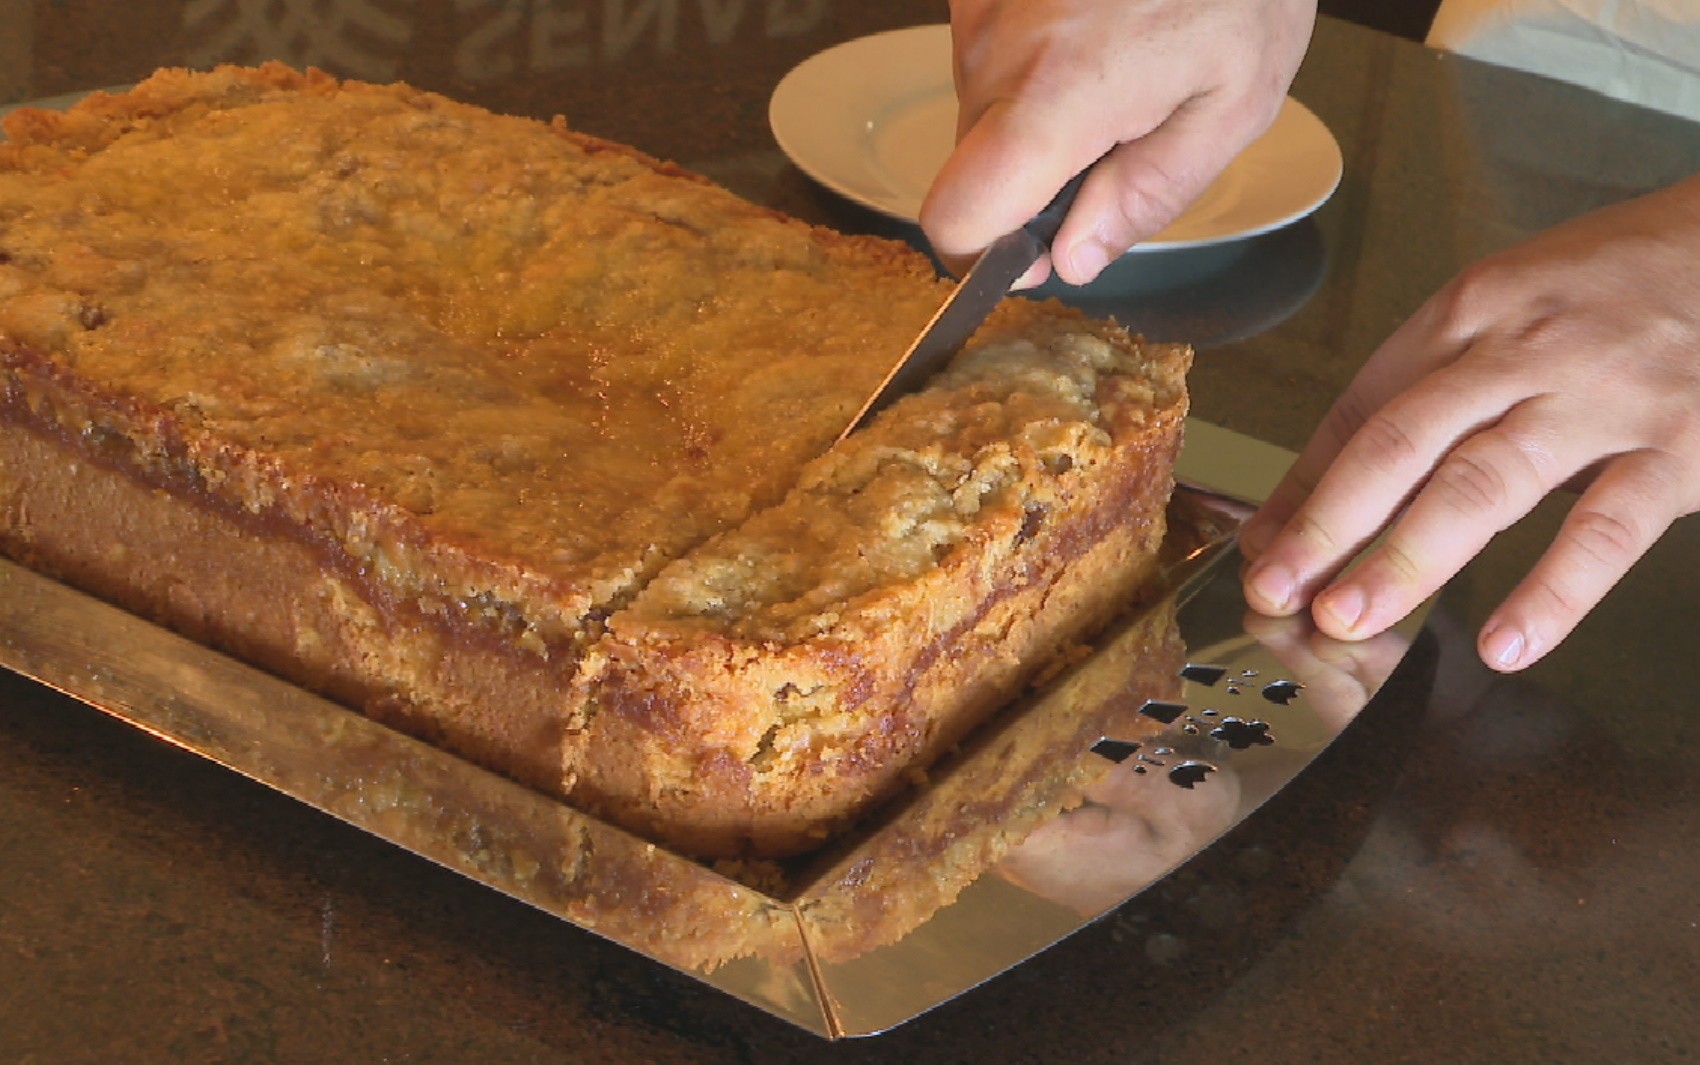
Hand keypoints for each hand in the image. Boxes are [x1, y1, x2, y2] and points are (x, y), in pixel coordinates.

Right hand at [920, 0, 1315, 286]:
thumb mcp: (1233, 104)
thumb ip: (1149, 193)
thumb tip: (1077, 258)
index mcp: (1057, 100)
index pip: (955, 218)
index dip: (986, 252)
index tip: (1036, 248)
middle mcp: (996, 54)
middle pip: (972, 166)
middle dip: (1034, 175)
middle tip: (1120, 132)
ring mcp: (979, 7)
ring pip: (980, 107)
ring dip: (1038, 109)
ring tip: (1119, 59)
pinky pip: (989, 50)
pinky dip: (1035, 55)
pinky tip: (1096, 21)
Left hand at [1240, 175, 1699, 670]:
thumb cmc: (1622, 281)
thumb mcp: (1509, 308)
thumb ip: (1422, 394)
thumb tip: (1320, 487)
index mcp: (1468, 312)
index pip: (1362, 410)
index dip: (1303, 488)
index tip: (1260, 550)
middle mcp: (1521, 351)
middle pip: (1401, 445)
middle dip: (1328, 526)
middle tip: (1277, 591)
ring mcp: (1599, 399)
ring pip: (1481, 486)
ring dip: (1405, 558)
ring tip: (1348, 616)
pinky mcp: (1677, 446)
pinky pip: (1603, 528)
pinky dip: (1551, 590)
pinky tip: (1505, 641)